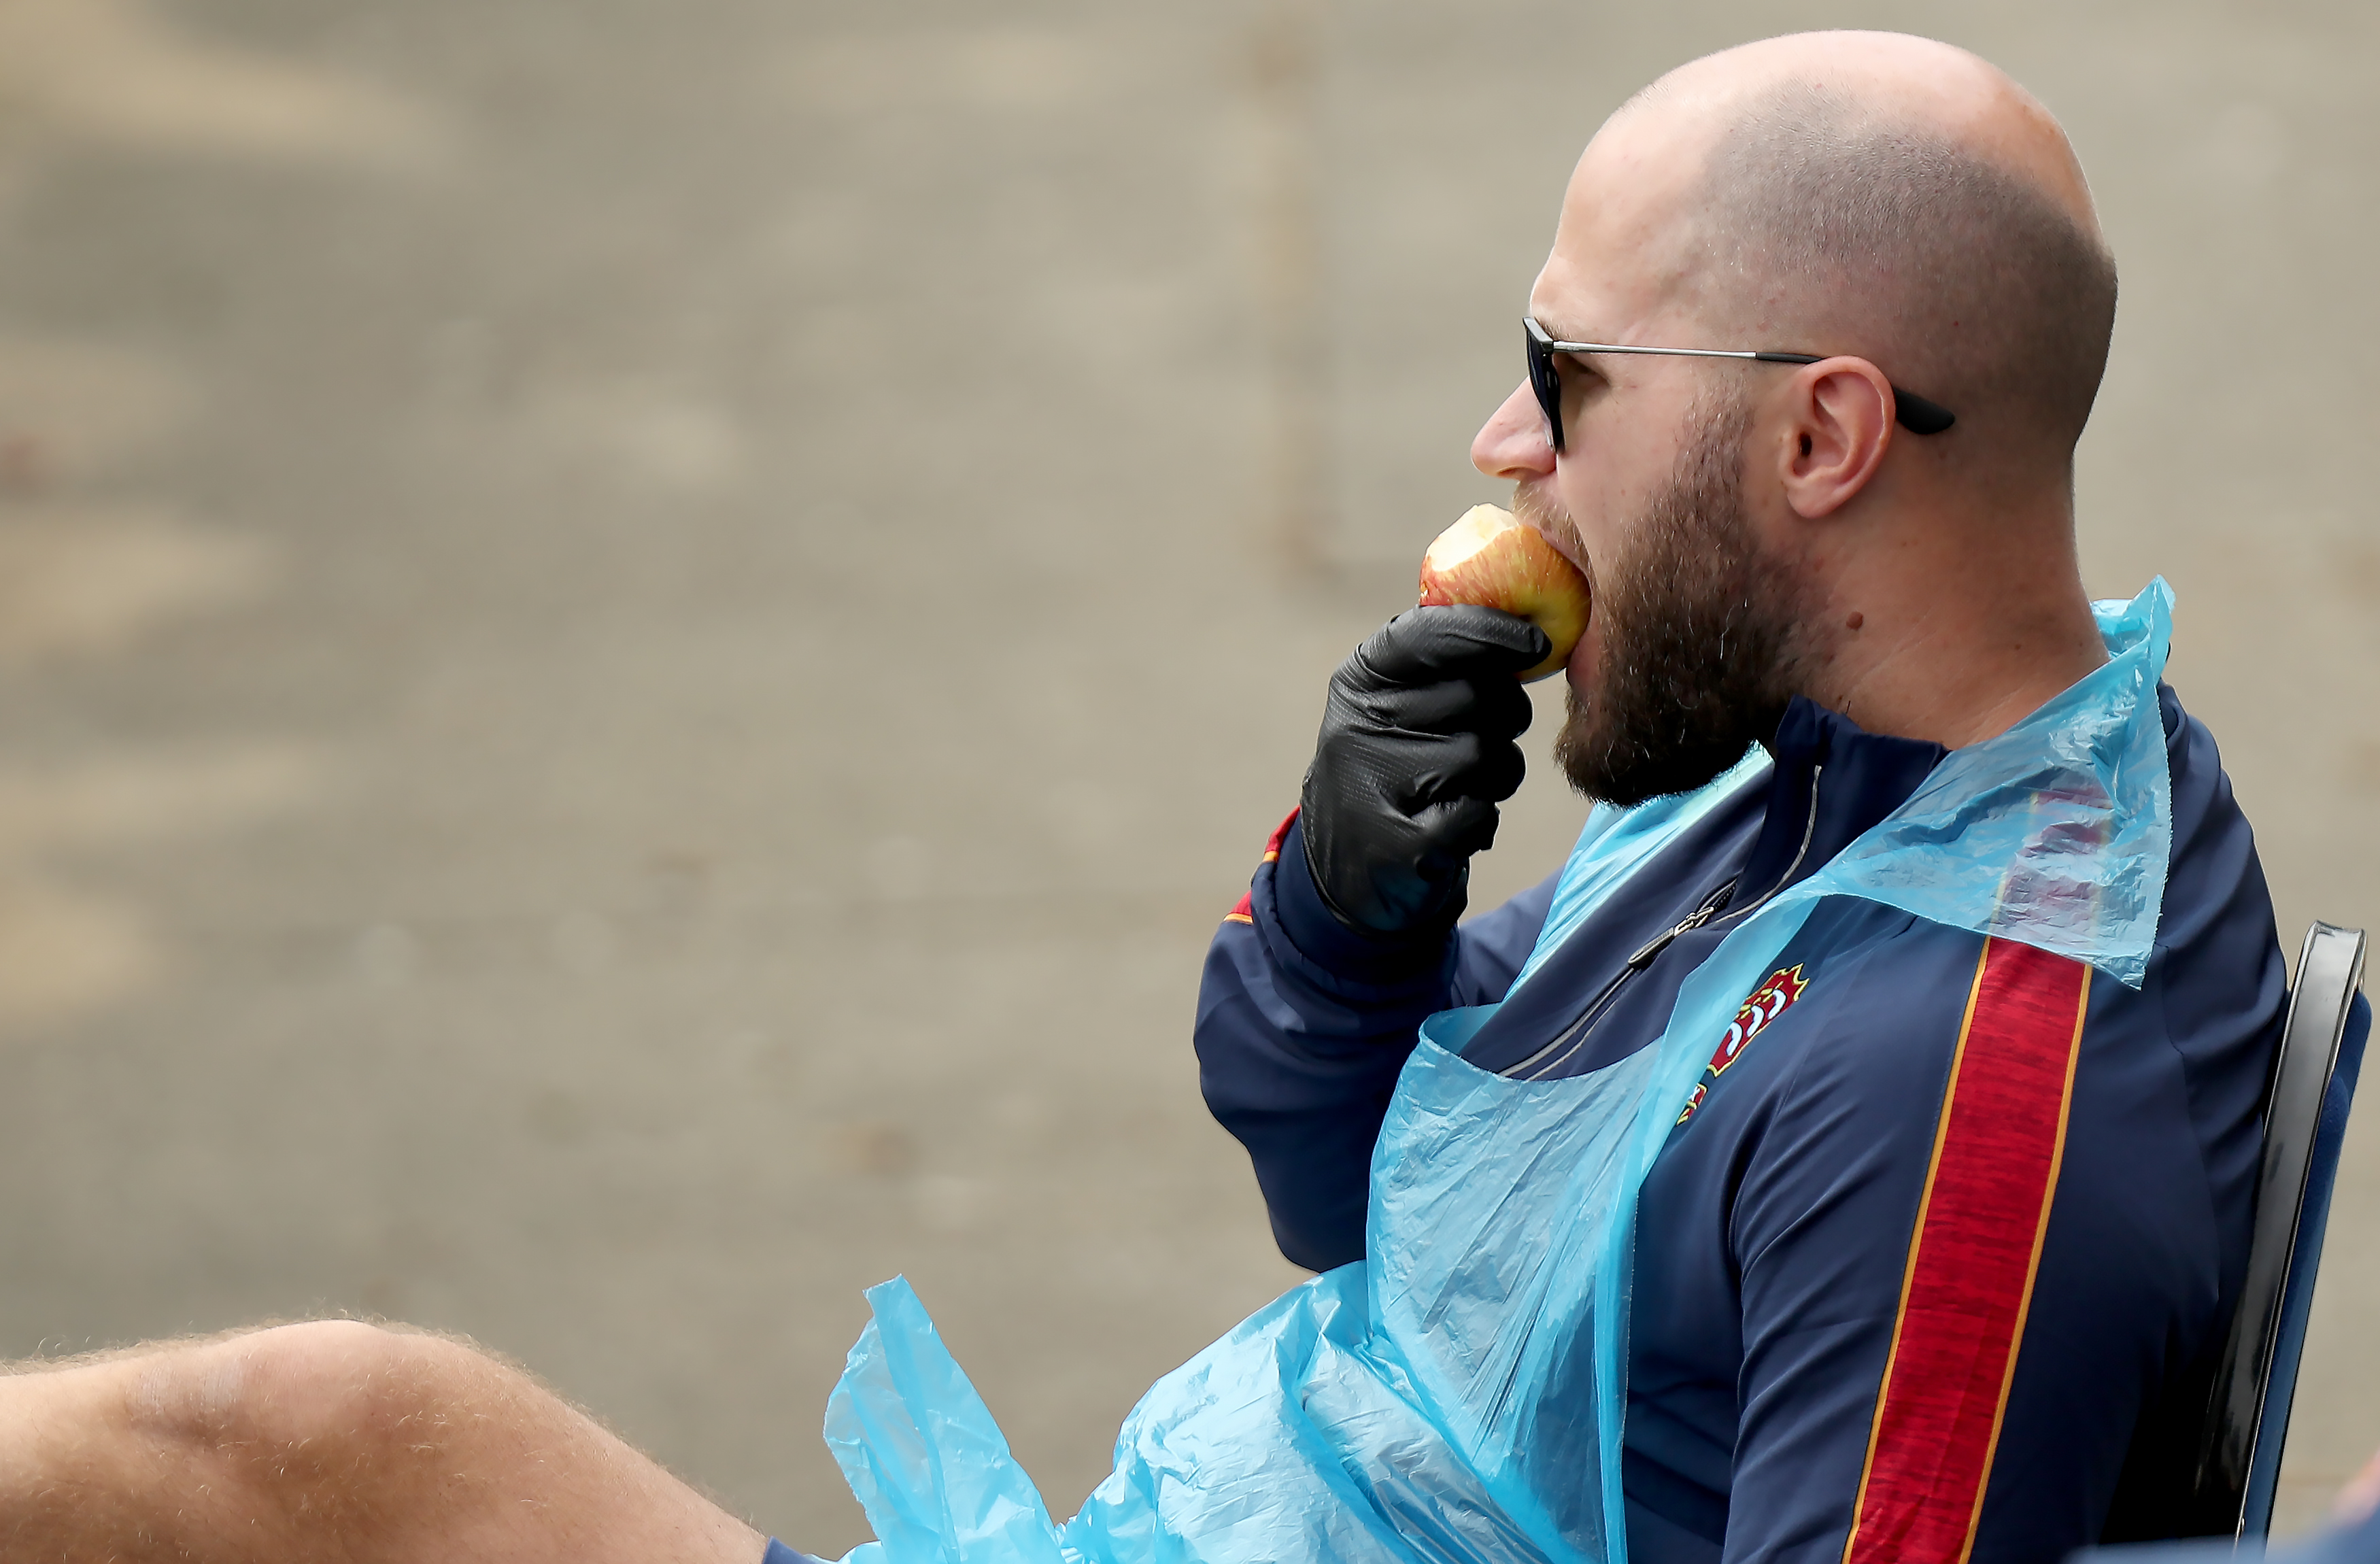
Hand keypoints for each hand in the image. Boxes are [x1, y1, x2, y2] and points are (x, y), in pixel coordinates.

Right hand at [1300, 604, 1549, 936]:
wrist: (1347, 870)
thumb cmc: (1398, 766)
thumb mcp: (1399, 705)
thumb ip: (1447, 664)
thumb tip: (1530, 627)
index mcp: (1359, 680)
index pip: (1430, 633)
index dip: (1492, 633)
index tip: (1535, 643)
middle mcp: (1358, 725)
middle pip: (1477, 696)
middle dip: (1502, 716)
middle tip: (1487, 733)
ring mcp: (1374, 785)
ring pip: (1486, 755)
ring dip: (1495, 773)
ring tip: (1462, 786)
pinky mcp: (1400, 845)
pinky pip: (1482, 812)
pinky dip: (1481, 820)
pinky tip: (1451, 825)